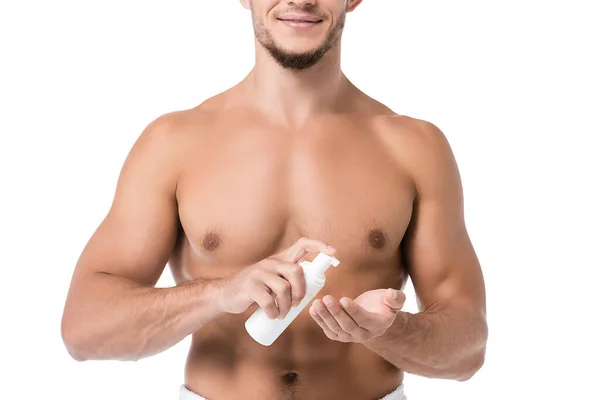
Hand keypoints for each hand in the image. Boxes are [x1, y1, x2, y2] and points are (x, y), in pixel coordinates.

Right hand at [215, 237, 335, 318]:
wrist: (226, 294)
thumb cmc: (255, 290)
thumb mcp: (273, 278)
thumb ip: (288, 279)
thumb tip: (313, 288)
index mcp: (280, 259)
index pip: (302, 244)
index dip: (319, 246)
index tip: (333, 253)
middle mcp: (270, 262)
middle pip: (296, 271)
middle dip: (301, 291)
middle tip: (298, 304)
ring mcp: (259, 273)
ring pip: (283, 288)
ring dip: (288, 306)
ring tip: (283, 314)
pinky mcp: (249, 286)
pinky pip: (268, 301)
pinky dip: (274, 312)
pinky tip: (273, 316)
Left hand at [309, 288, 405, 342]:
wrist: (374, 316)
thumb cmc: (383, 305)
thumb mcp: (394, 300)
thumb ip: (396, 298)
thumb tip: (392, 294)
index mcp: (377, 325)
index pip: (363, 319)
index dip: (353, 310)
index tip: (343, 299)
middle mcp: (363, 335)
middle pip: (347, 325)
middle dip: (335, 312)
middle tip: (326, 299)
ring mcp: (350, 337)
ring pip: (336, 328)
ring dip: (325, 316)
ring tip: (316, 303)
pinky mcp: (340, 335)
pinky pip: (328, 330)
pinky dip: (319, 320)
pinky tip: (313, 309)